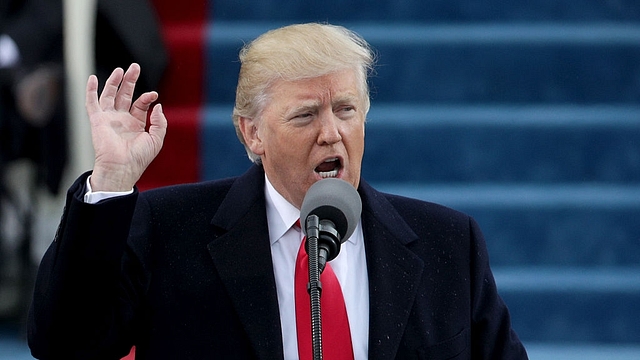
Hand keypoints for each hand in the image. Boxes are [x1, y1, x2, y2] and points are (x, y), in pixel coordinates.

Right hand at [86, 63, 166, 191]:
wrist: (122, 167)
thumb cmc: (139, 157)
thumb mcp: (156, 139)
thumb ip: (160, 122)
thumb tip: (158, 105)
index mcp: (136, 124)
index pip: (141, 104)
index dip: (147, 97)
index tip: (154, 95)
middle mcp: (122, 119)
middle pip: (125, 95)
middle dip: (130, 80)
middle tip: (135, 66)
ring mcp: (109, 119)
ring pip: (110, 95)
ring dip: (114, 81)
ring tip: (120, 69)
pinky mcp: (98, 120)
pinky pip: (92, 103)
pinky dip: (90, 90)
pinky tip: (92, 78)